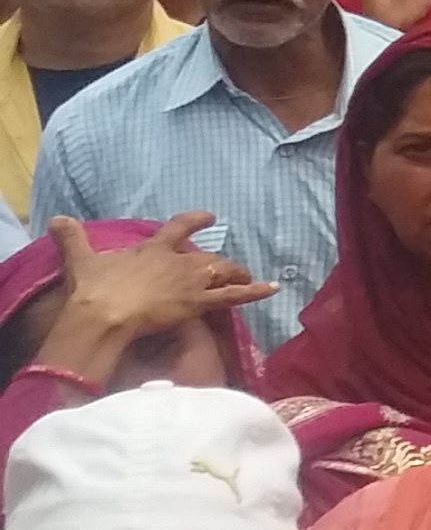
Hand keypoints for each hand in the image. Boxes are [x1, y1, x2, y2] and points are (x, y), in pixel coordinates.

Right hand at [34, 215, 268, 388]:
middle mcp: (178, 262)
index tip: (210, 216)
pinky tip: (274, 288)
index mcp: (153, 249)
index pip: (178, 228)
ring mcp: (192, 282)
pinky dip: (256, 291)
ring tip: (248, 278)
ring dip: (238, 274)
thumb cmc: (94, 288)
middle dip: (219, 261)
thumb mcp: (81, 260)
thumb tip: (57, 218)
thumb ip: (73, 238)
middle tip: (228, 265)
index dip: (195, 220)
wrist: (105, 313)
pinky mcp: (199, 301)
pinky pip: (235, 295)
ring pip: (224, 272)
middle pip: (207, 257)